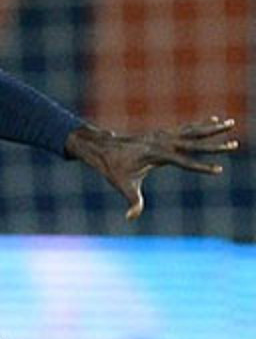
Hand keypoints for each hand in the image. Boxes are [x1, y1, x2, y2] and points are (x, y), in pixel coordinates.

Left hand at [65, 116, 239, 219]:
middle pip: (194, 143)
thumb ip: (132, 202)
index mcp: (156, 155)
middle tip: (235, 143)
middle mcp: (162, 143)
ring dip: (212, 128)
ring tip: (230, 122)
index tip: (219, 170)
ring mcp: (162, 137)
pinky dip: (200, 125)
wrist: (103, 148)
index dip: (202, 167)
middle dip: (215, 144)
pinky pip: (185, 129)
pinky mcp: (162, 134)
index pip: (185, 163)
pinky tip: (213, 120)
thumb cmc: (113, 168)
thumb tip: (131, 217)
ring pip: (193, 132)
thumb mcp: (122, 185)